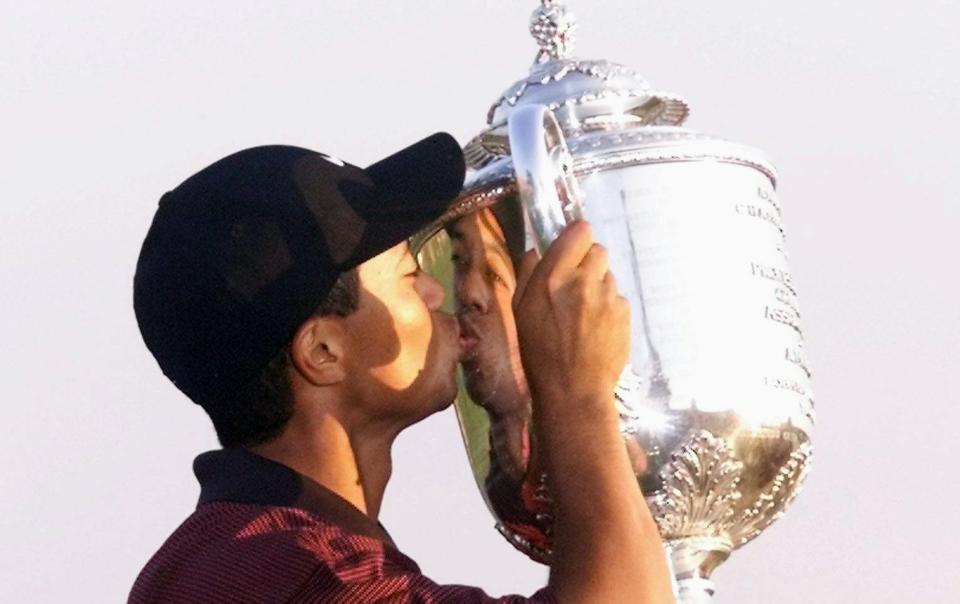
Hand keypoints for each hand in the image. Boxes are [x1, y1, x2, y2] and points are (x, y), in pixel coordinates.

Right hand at [513, 221, 629, 413]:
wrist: (573, 390)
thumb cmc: (539, 353)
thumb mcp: (520, 312)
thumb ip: (529, 275)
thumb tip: (538, 252)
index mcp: (553, 277)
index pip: (580, 232)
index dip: (577, 239)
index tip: (571, 251)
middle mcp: (584, 281)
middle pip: (598, 250)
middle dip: (588, 263)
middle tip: (576, 286)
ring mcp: (609, 297)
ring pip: (608, 276)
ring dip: (599, 287)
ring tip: (585, 315)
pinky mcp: (625, 313)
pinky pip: (618, 298)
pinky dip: (609, 308)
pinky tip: (597, 329)